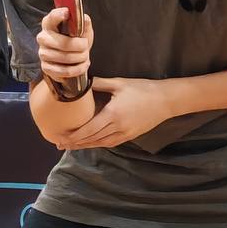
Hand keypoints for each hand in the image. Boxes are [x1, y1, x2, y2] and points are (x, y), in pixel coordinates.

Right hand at [37, 9, 93, 83]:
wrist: (71, 59)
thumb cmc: (74, 41)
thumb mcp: (82, 31)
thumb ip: (84, 24)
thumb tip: (85, 18)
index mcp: (50, 24)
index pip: (52, 18)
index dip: (59, 15)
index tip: (67, 13)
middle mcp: (43, 37)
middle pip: (63, 43)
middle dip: (80, 46)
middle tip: (85, 46)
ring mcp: (43, 53)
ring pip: (65, 58)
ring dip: (80, 58)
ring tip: (85, 56)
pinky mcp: (46, 67)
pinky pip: (64, 70)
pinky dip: (77, 69)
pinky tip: (82, 65)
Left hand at [56, 77, 171, 149]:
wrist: (165, 101)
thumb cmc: (143, 89)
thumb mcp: (119, 83)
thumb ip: (100, 83)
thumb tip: (83, 81)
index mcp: (112, 114)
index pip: (89, 130)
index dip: (74, 136)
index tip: (62, 138)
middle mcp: (117, 127)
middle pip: (92, 139)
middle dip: (75, 143)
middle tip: (61, 145)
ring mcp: (124, 133)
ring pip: (101, 143)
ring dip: (86, 145)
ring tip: (72, 146)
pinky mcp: (130, 135)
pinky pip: (111, 142)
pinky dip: (99, 143)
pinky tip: (91, 143)